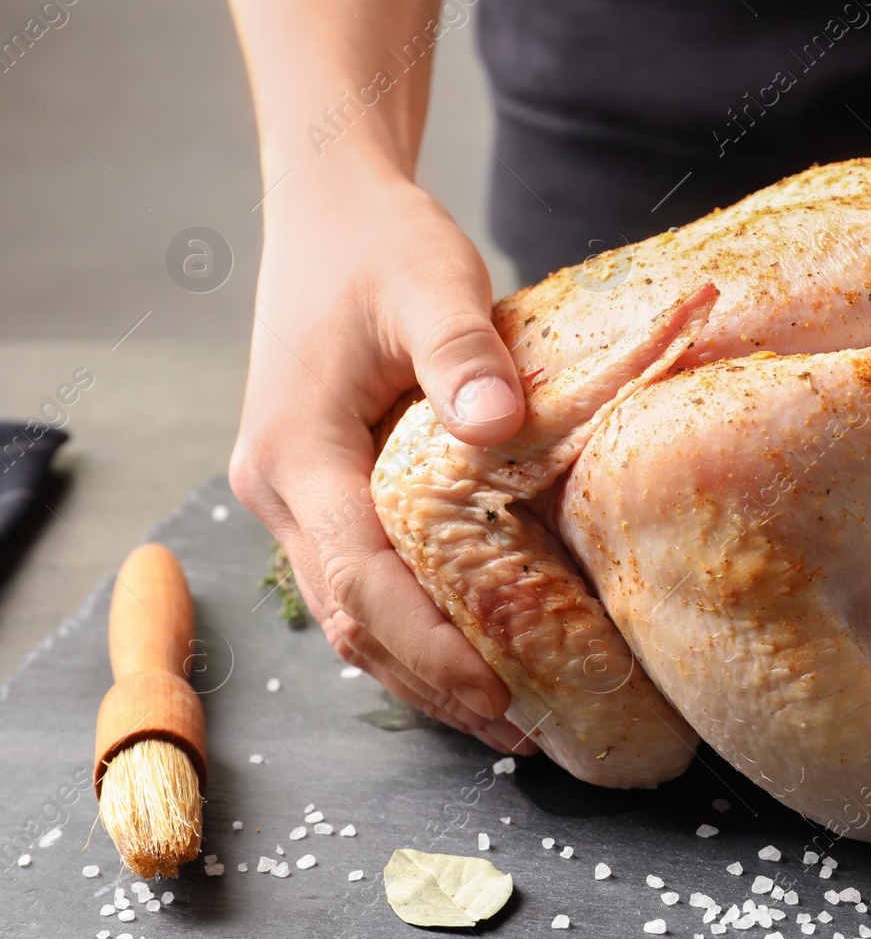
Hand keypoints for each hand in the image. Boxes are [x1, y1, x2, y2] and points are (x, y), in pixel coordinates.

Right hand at [230, 164, 537, 753]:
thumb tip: (496, 426)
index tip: (497, 693)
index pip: (357, 579)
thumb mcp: (430, 284)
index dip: (426, 646)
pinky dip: (413, 626)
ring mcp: (295, 495)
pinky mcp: (322, 490)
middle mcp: (281, 489)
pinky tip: (473, 651)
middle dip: (431, 682)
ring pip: (351, 612)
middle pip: (350, 617)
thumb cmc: (379, 244)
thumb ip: (461, 356)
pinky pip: (362, 580)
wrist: (332, 209)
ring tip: (507, 716)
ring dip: (421, 668)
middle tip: (521, 729)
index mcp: (298, 450)